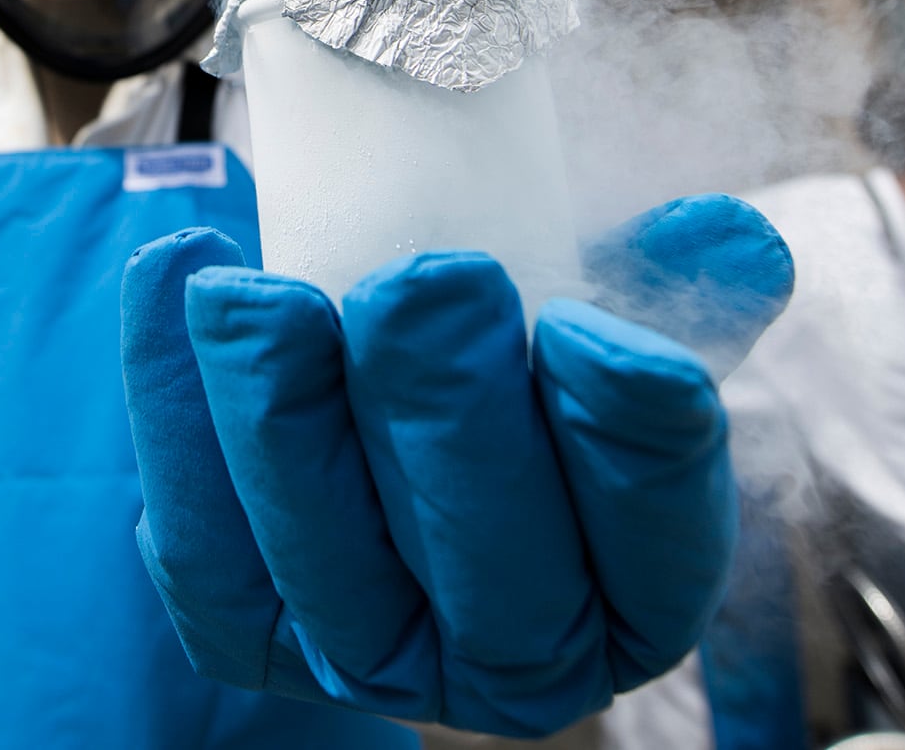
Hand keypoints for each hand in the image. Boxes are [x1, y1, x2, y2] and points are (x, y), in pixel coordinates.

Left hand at [119, 194, 791, 736]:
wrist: (391, 397)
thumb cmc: (525, 361)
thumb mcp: (615, 314)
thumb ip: (672, 287)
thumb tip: (729, 246)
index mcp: (634, 595)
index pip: (657, 541)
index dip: (632, 444)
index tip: (591, 328)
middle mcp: (514, 659)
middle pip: (494, 570)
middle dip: (449, 418)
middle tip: (423, 282)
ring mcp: (373, 658)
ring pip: (327, 560)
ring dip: (282, 419)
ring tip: (257, 296)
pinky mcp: (250, 630)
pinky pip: (202, 542)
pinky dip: (174, 412)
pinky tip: (178, 278)